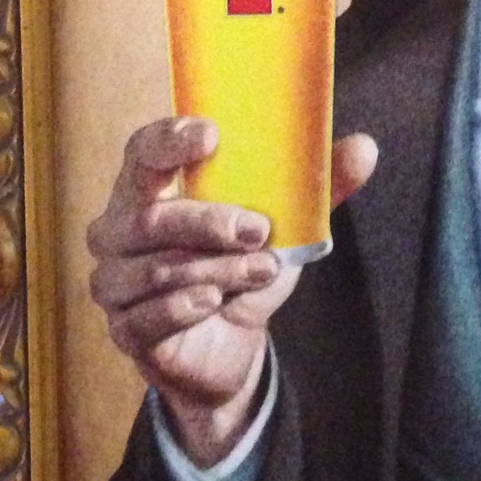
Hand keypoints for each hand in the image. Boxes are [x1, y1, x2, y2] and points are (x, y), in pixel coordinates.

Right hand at [86, 116, 376, 464]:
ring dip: (219, 268)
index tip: (212, 136)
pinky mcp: (125, 329)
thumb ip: (318, 186)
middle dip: (209, 221)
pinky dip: (184, 305)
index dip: (170, 141)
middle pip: (150, 217)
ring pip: (159, 269)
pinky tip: (214, 300)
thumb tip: (365, 148)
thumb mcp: (284, 223)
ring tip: (262, 270)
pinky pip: (147, 316)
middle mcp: (119, 229)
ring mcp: (116, 281)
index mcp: (150, 186)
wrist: (233, 343)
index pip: (144, 151)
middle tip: (260, 229)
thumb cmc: (243, 263)